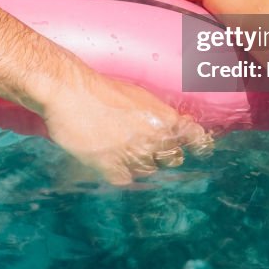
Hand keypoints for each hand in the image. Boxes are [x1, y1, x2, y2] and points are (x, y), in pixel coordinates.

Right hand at [42, 75, 212, 184]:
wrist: (69, 91)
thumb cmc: (100, 89)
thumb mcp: (137, 94)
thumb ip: (157, 113)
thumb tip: (176, 125)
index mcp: (163, 118)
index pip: (194, 138)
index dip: (196, 144)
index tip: (199, 148)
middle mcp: (153, 138)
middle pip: (172, 158)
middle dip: (163, 154)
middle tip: (144, 145)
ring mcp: (133, 154)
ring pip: (149, 171)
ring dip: (138, 163)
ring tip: (119, 148)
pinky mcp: (111, 167)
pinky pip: (125, 180)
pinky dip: (119, 173)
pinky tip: (109, 160)